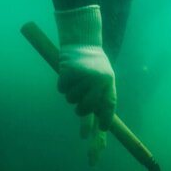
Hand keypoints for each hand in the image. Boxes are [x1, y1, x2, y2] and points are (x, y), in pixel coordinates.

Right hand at [55, 6, 116, 130]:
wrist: (82, 42)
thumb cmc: (94, 65)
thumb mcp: (104, 78)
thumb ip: (102, 97)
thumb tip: (101, 125)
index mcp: (109, 81)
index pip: (109, 105)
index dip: (105, 119)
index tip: (102, 129)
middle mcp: (98, 79)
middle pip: (86, 108)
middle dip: (81, 111)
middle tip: (79, 108)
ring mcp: (84, 76)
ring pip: (72, 99)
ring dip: (71, 95)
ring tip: (76, 81)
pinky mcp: (69, 71)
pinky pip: (62, 89)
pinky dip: (62, 85)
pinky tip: (68, 74)